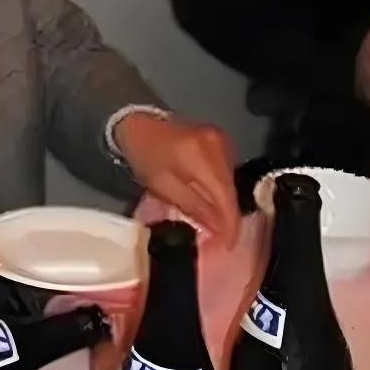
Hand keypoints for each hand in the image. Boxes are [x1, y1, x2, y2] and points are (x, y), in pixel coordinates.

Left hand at [113, 112, 240, 247]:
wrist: (138, 123)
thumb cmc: (145, 156)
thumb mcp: (163, 186)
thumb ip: (194, 208)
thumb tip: (218, 231)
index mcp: (203, 156)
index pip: (226, 197)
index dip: (229, 226)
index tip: (227, 247)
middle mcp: (219, 145)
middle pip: (231, 191)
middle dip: (226, 218)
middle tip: (217, 241)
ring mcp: (222, 140)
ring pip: (231, 183)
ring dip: (224, 205)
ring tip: (213, 225)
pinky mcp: (221, 140)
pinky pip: (227, 172)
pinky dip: (220, 190)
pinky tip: (211, 202)